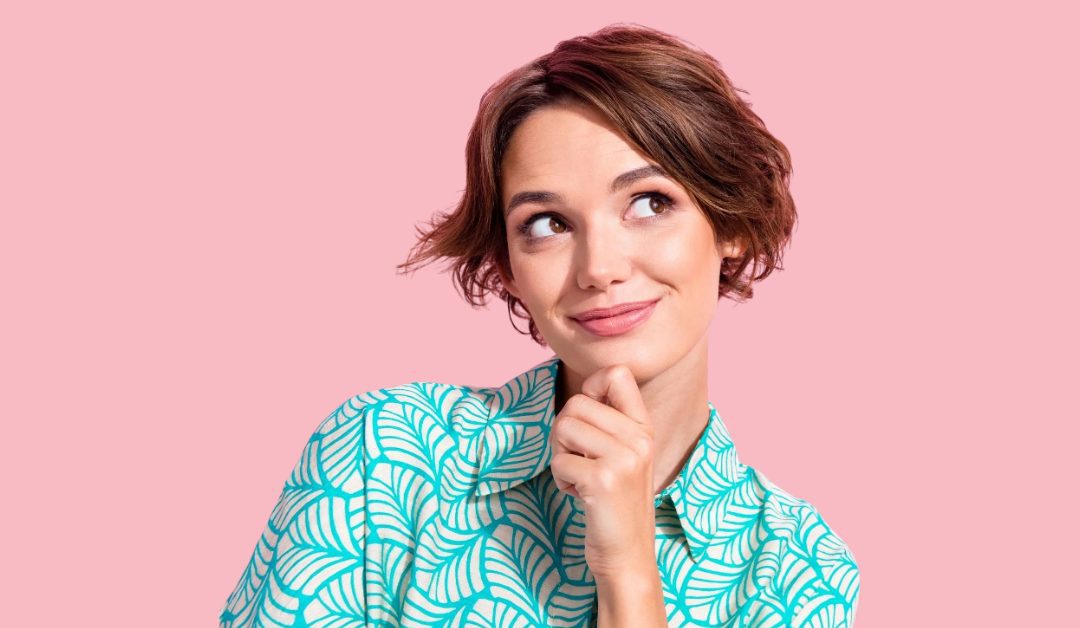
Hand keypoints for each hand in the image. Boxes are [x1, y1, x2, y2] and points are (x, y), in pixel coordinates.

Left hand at [548, 364, 657, 580]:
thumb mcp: (624, 454)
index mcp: (644, 427)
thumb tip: (584, 388)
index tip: (588, 418)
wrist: (627, 554)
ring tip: (581, 477)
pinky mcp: (603, 480)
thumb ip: (610, 422)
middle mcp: (639, 438)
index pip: (617, 373)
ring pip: (563, 427)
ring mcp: (623, 459)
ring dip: (560, 456)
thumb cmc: (615, 502)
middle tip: (578, 459)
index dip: (590, 387)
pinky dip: (561, 480)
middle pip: (576, 403)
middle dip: (564, 432)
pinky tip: (581, 495)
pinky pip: (559, 462)